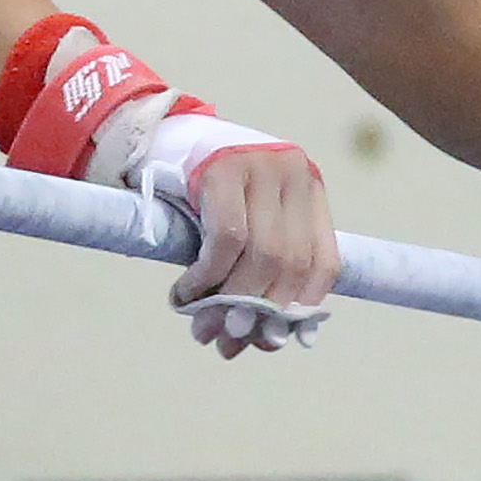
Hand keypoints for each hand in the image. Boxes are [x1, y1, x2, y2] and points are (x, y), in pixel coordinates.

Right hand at [0, 14, 333, 355]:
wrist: (156, 139)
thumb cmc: (200, 191)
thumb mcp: (244, 225)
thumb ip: (259, 271)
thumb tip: (267, 341)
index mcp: (309, 189)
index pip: (324, 262)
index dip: (299, 308)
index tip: (269, 340)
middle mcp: (294, 173)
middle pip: (290, 262)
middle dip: (257, 312)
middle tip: (226, 341)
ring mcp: (261, 165)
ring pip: (262, 254)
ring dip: (230, 300)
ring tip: (202, 326)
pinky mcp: (223, 169)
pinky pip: (226, 239)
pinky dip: (208, 276)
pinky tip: (187, 294)